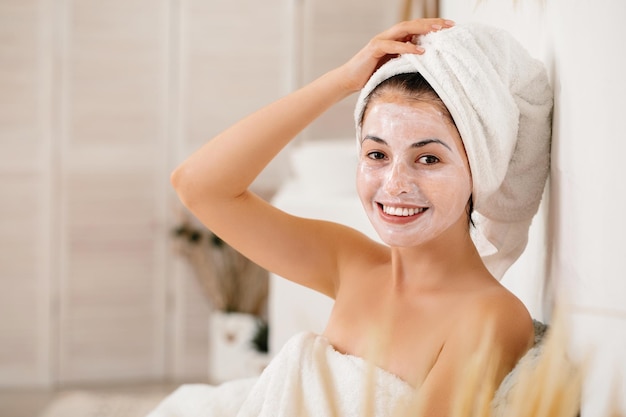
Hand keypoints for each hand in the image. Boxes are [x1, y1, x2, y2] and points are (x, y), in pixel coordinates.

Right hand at [337, 18, 454, 92]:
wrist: (349, 80)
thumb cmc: (371, 76)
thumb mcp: (393, 67)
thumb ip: (406, 61)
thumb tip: (426, 63)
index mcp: (395, 39)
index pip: (417, 28)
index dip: (433, 26)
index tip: (450, 28)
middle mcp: (389, 36)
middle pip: (413, 24)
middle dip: (432, 23)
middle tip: (450, 25)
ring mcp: (381, 40)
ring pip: (404, 29)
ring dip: (422, 29)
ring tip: (437, 32)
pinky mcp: (374, 49)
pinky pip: (393, 45)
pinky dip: (407, 47)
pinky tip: (419, 51)